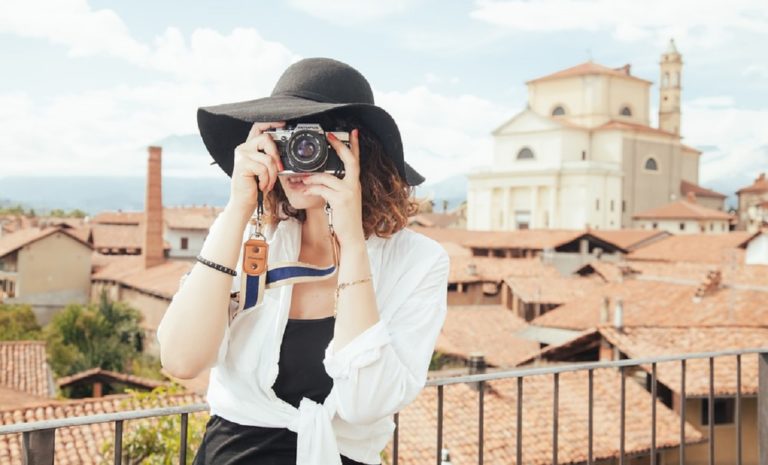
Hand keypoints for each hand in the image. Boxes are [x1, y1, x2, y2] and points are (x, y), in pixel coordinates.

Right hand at [228, 121, 285, 212]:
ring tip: (267, 183)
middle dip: (276, 155)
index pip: (258, 128)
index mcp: (249, 147)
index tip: (283, 124)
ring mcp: (241, 155)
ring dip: (272, 174)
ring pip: (268, 158)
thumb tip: (284, 152)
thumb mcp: (266, 169)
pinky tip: (261, 185)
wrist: (244, 202)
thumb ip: (271, 158)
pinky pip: (263, 168)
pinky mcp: (242, 164)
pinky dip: (266, 180)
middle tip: (279, 169)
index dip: (270, 123)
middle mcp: (243, 148)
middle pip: (266, 139)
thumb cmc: (255, 186)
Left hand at [301, 129, 364, 246]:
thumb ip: (336, 187)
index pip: (357, 160)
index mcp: (355, 184)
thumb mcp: (343, 200)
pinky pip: (322, 189)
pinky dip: (310, 188)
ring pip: (327, 177)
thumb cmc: (346, 219)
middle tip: (330, 136)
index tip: (353, 133)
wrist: (352, 236)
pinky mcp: (340, 200)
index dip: (355, 146)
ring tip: (301, 179)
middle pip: (350, 160)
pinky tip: (304, 190)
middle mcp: (354, 185)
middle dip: (339, 146)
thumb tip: (321, 178)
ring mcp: (349, 192)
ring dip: (312, 177)